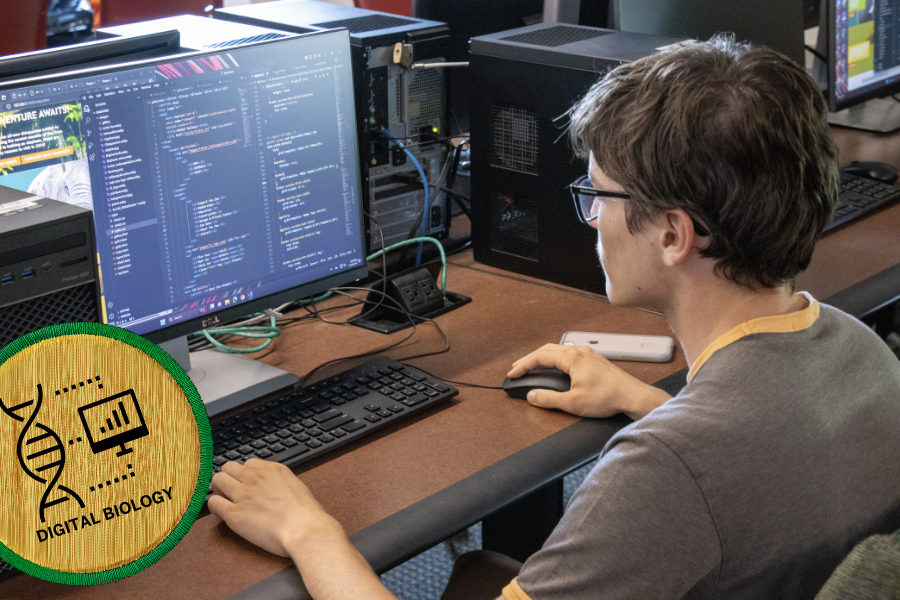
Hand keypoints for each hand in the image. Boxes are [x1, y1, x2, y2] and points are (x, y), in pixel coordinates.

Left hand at [208, 459, 343, 557]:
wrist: (303, 528)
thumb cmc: (305, 513)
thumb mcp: (295, 485)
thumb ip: (278, 482)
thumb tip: (271, 487)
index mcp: (271, 469)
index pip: (247, 463)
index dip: (245, 475)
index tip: (247, 485)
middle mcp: (254, 477)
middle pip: (228, 468)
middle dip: (229, 478)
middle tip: (232, 492)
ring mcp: (242, 494)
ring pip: (217, 480)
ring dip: (219, 490)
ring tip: (226, 502)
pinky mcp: (234, 514)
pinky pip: (213, 503)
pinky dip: (215, 507)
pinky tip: (222, 514)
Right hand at [508, 344, 670, 419]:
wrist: (633, 396)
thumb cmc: (608, 397)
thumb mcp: (573, 403)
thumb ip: (549, 399)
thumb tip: (532, 396)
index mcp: (572, 358)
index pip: (540, 356)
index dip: (523, 364)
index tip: (513, 372)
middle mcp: (580, 352)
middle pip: (547, 349)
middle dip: (530, 359)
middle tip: (518, 368)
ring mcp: (588, 354)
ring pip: (559, 350)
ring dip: (543, 357)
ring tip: (533, 366)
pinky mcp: (595, 360)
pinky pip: (569, 354)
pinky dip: (555, 358)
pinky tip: (556, 366)